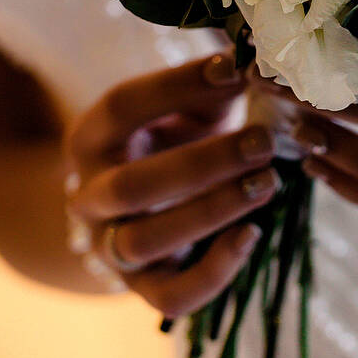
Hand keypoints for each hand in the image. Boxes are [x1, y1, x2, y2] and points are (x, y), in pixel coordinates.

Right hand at [61, 53, 278, 317]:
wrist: (143, 207)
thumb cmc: (174, 140)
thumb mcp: (186, 108)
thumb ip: (212, 87)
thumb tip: (254, 62)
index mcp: (92, 137)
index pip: (123, 107)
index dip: (177, 86)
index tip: (233, 70)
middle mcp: (90, 196)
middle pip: (133, 185)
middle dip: (205, 164)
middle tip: (263, 142)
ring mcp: (111, 247)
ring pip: (147, 241)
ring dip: (212, 212)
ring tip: (267, 182)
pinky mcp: (144, 288)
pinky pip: (172, 295)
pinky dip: (215, 271)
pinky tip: (252, 234)